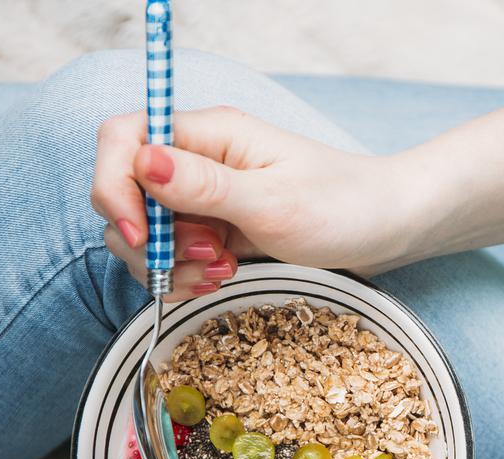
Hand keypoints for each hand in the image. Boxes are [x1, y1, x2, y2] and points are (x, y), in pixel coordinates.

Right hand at [91, 107, 416, 300]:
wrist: (388, 228)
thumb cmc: (344, 206)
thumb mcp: (274, 203)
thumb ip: (205, 187)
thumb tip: (143, 162)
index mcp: (209, 134)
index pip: (123, 140)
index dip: (116, 188)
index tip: (144, 236)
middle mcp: (199, 160)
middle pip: (126, 193)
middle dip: (150, 239)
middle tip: (205, 258)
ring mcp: (205, 196)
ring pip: (146, 232)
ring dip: (169, 263)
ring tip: (222, 271)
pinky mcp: (216, 227)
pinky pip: (173, 253)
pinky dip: (186, 273)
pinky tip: (222, 278)